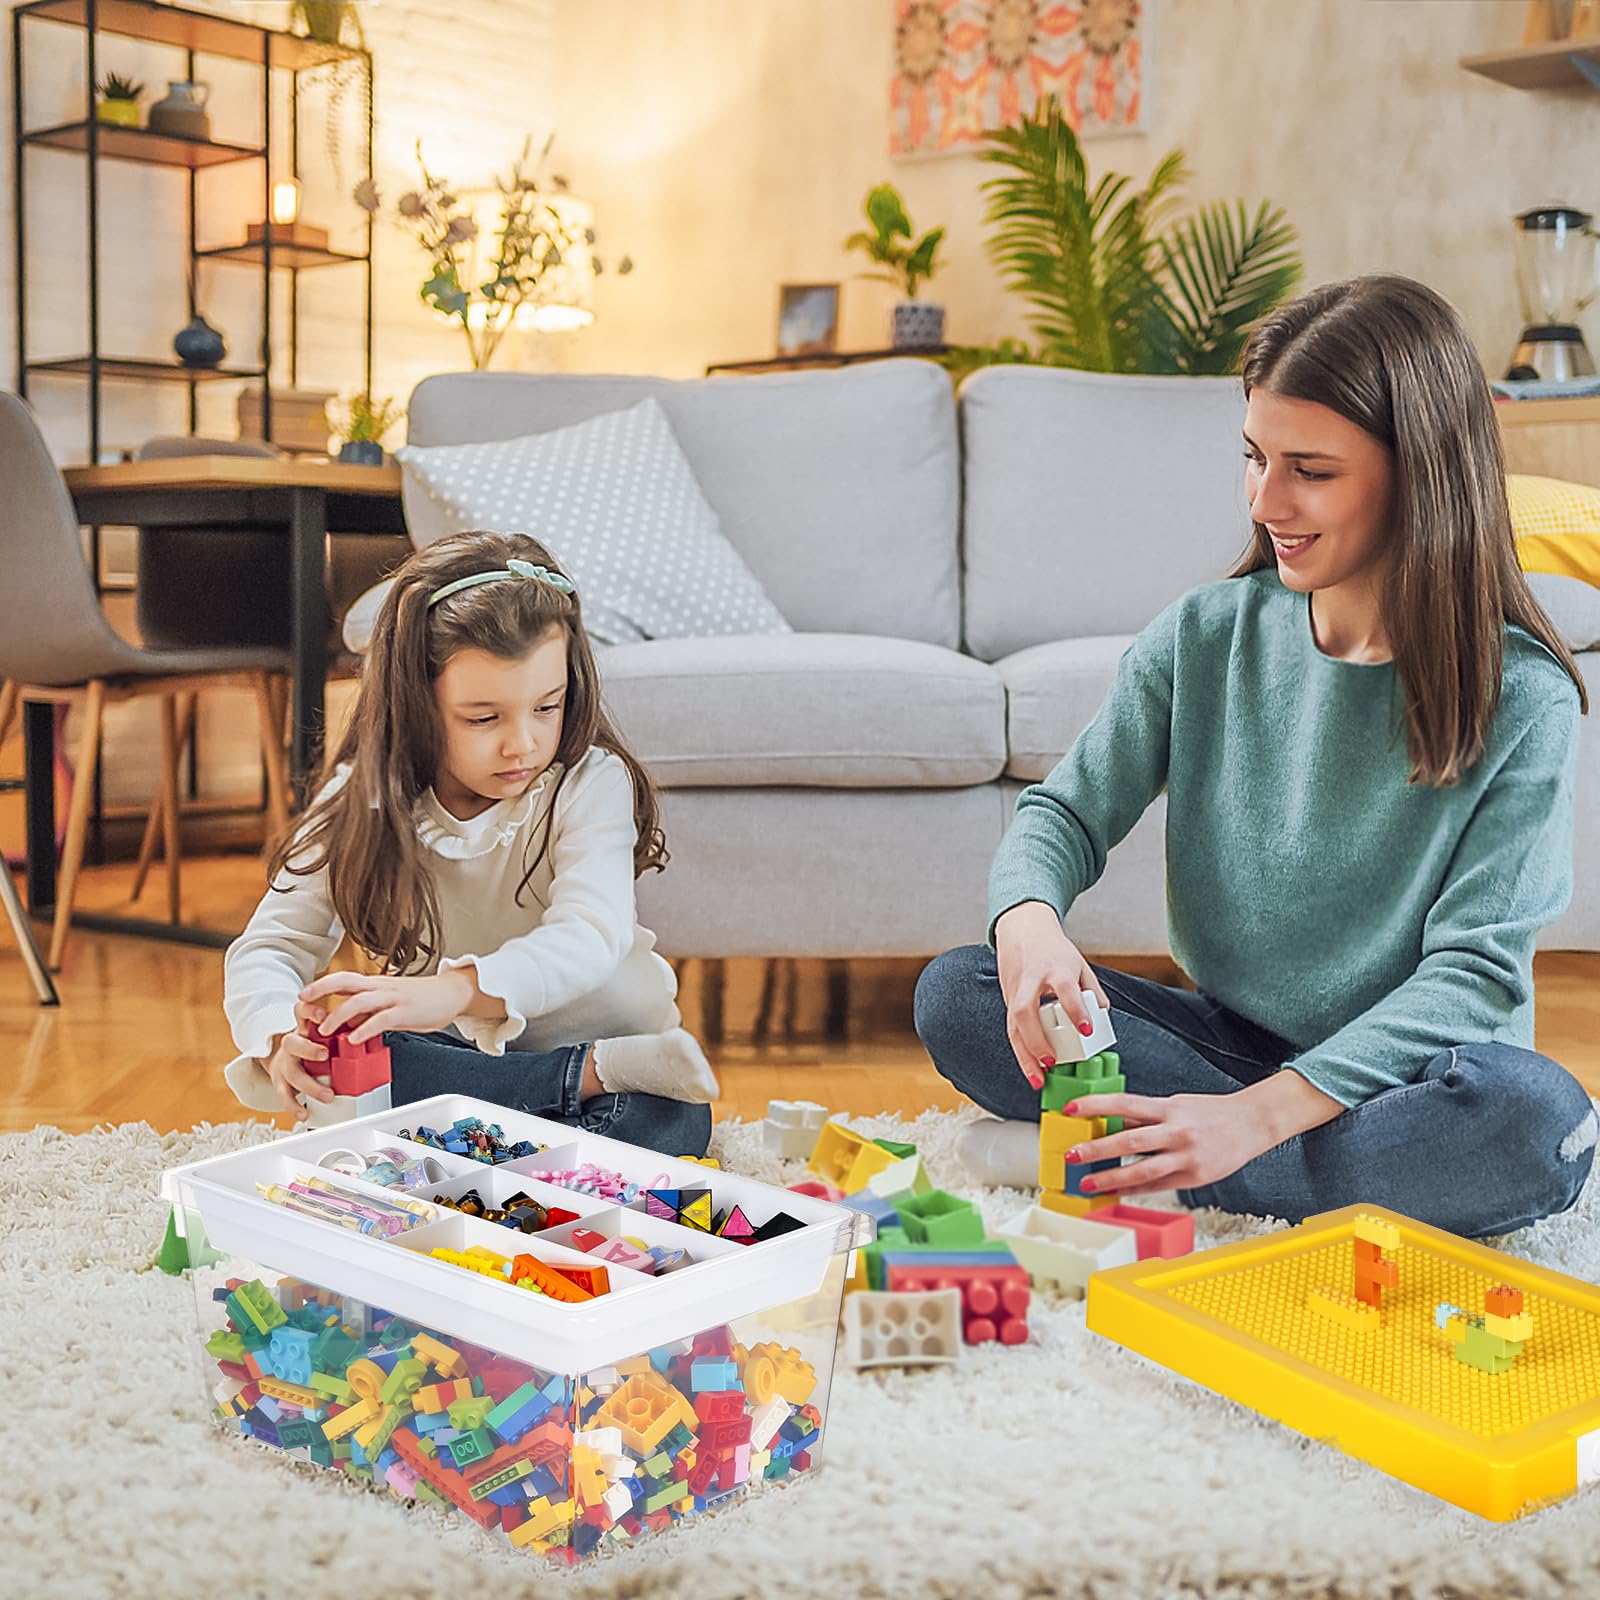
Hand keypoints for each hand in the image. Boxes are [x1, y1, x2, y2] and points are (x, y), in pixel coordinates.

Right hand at [262, 998, 335, 1120]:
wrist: (280, 1057)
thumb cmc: (310, 1041)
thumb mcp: (322, 1029)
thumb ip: (341, 1027)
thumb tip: (371, 1024)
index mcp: (305, 1028)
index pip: (302, 1011)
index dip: (310, 1012)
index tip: (323, 1015)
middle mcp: (292, 1044)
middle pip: (292, 1042)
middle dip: (309, 1049)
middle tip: (325, 1054)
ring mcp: (285, 1064)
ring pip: (292, 1073)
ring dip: (310, 1085)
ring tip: (327, 1095)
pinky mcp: (281, 1082)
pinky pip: (285, 1096)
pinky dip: (294, 1107)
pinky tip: (304, 1113)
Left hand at [300, 968, 478, 1044]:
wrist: (452, 993)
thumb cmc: (422, 999)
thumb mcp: (391, 1004)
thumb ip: (369, 1013)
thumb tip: (349, 1025)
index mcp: (376, 985)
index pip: (343, 980)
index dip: (321, 985)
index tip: (303, 995)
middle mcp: (381, 987)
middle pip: (345, 982)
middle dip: (321, 990)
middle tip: (303, 1003)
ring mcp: (393, 998)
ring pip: (359, 1001)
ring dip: (338, 1015)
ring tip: (325, 1031)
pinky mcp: (405, 1011)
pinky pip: (381, 1019)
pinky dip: (365, 1029)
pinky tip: (354, 1040)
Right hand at [994, 901, 1109, 1090]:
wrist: (1021, 928)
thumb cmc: (1052, 948)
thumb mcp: (1079, 964)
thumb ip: (1092, 991)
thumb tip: (1102, 1018)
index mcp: (1055, 968)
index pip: (1065, 989)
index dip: (1076, 1010)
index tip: (1087, 1030)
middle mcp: (1031, 980)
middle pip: (1026, 1011)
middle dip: (1037, 1040)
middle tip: (1053, 1061)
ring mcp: (1015, 991)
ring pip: (1014, 1026)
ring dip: (1025, 1055)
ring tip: (1039, 1080)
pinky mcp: (1008, 1001)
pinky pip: (1012, 1030)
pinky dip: (1021, 1053)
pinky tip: (1032, 1071)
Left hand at [1062, 1088, 1273, 1198]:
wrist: (1251, 1123)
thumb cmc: (1209, 1112)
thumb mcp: (1175, 1105)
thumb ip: (1144, 1116)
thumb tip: (1107, 1121)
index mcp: (1168, 1108)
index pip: (1124, 1103)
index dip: (1095, 1105)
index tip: (1070, 1109)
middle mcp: (1176, 1131)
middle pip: (1129, 1140)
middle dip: (1096, 1149)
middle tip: (1071, 1155)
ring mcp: (1186, 1156)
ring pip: (1143, 1169)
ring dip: (1111, 1177)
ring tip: (1088, 1183)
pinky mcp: (1195, 1177)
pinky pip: (1158, 1186)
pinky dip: (1134, 1189)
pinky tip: (1115, 1192)